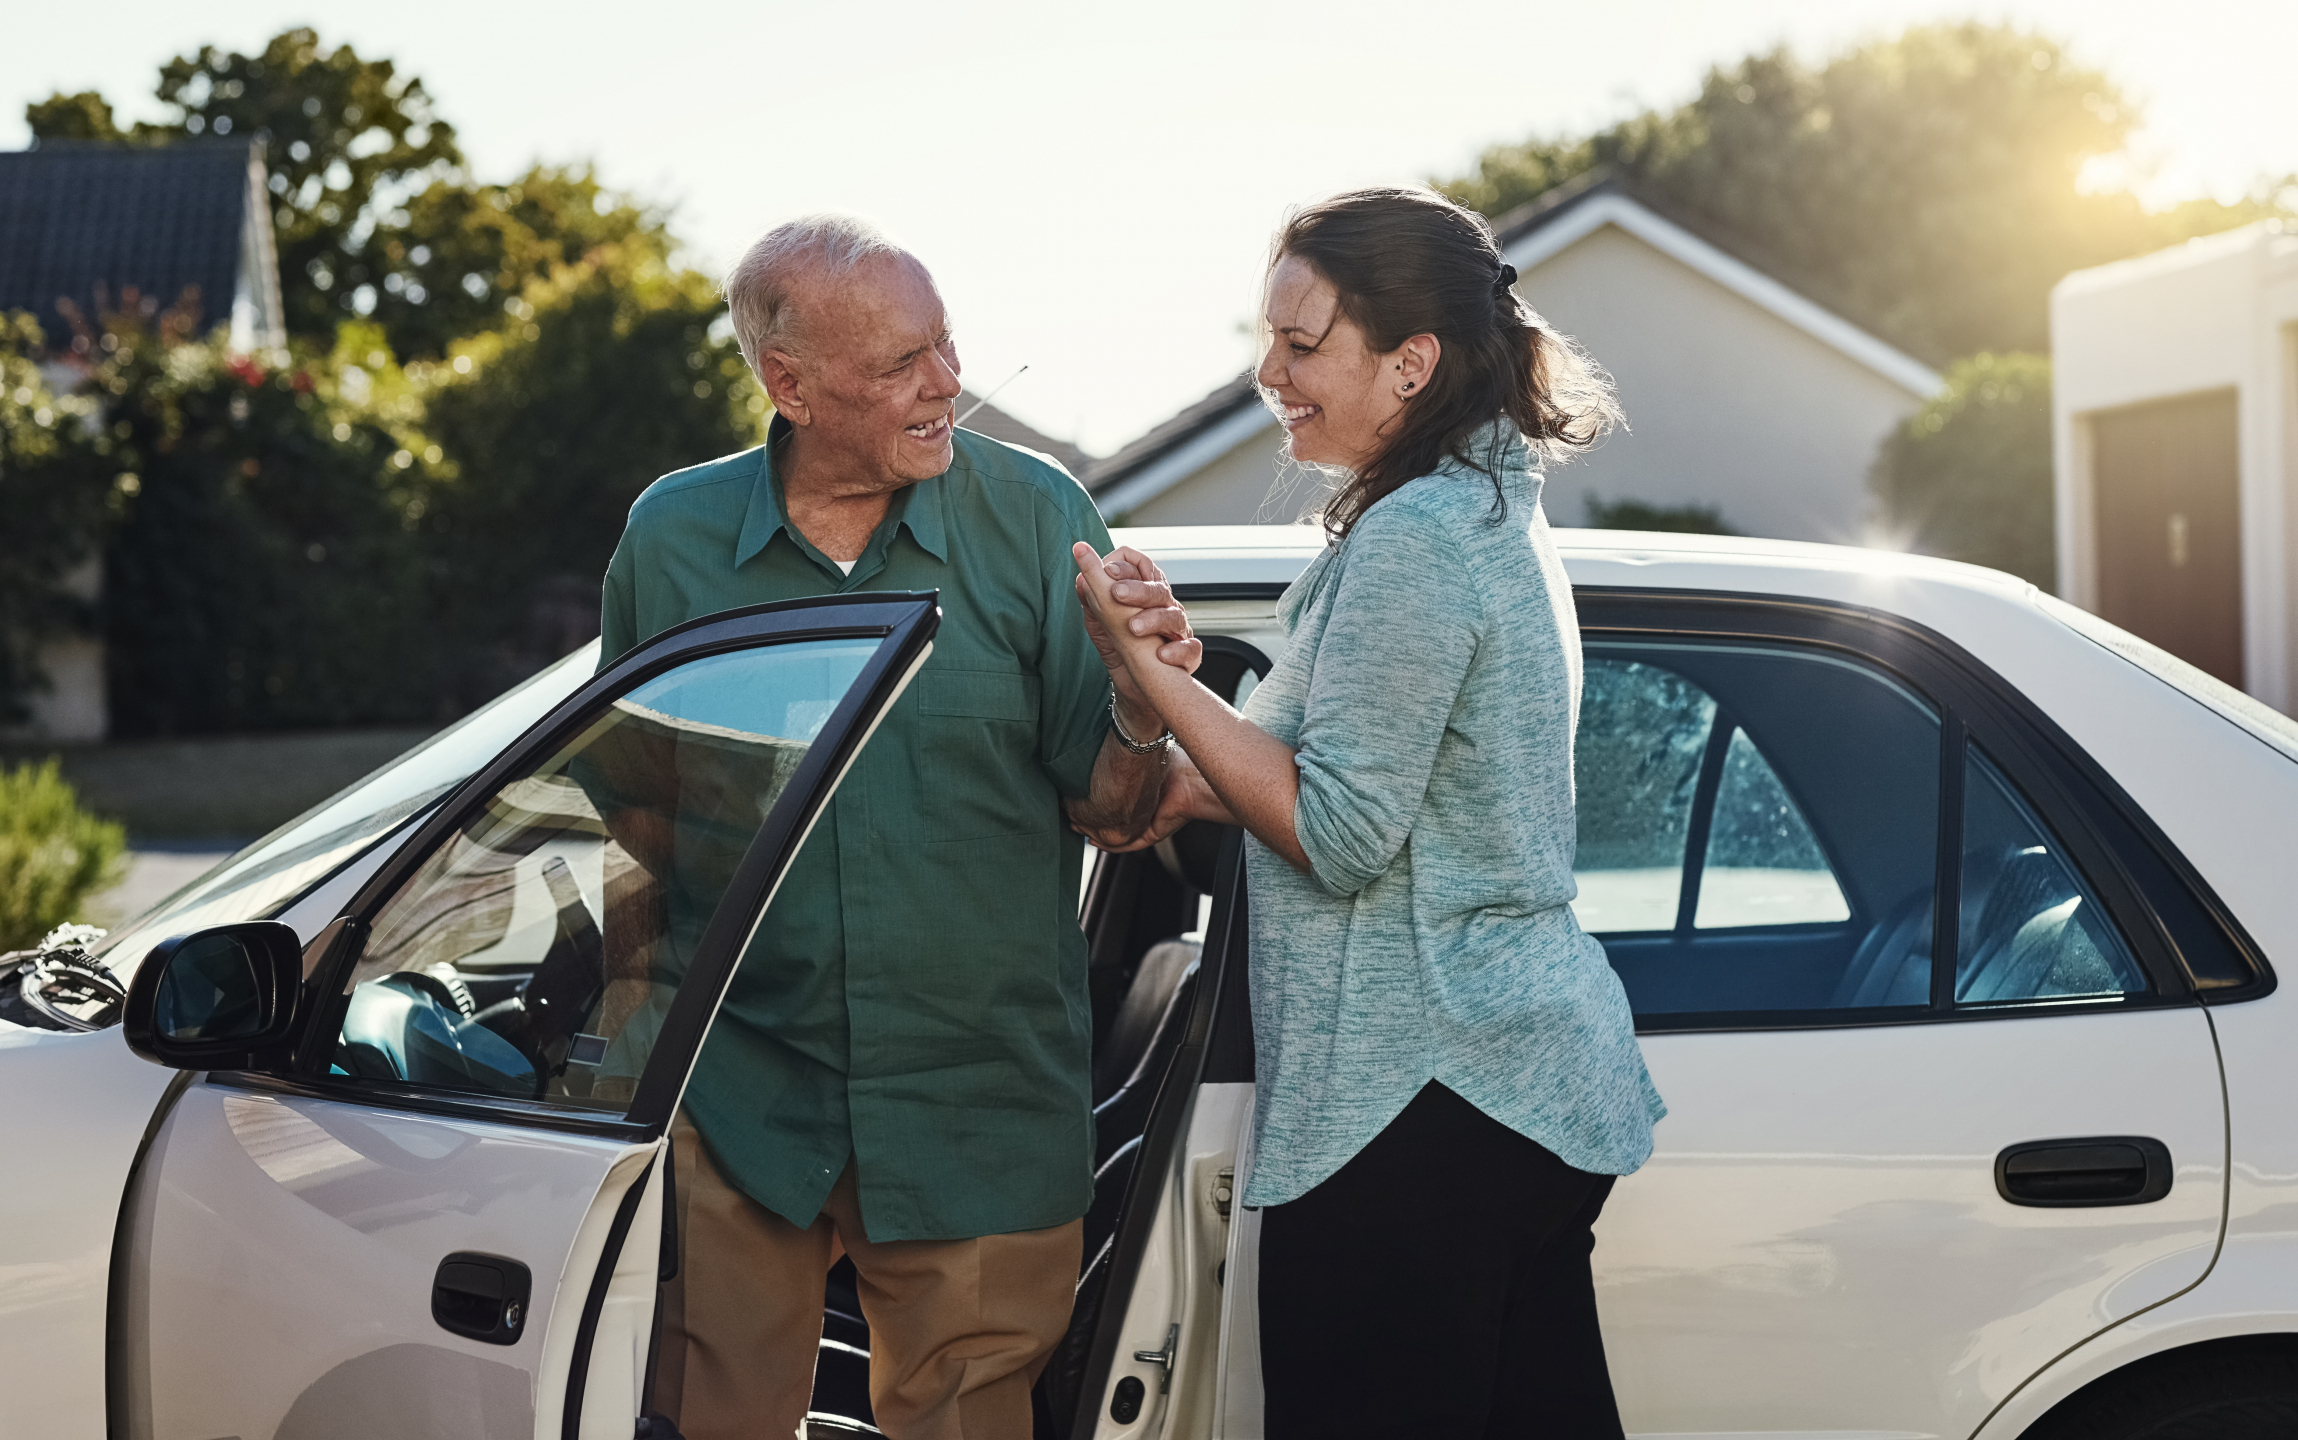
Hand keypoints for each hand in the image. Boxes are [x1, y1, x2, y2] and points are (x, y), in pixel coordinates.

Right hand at [1072, 749, 1231, 851]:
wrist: (1186, 773)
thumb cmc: (1162, 756)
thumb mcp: (1133, 756)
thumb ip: (1116, 758)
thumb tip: (1095, 749)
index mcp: (1138, 791)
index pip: (1112, 804)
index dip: (1092, 807)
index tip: (1074, 804)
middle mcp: (1142, 808)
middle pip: (1111, 823)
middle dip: (1089, 823)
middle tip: (1071, 819)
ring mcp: (1146, 822)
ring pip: (1116, 837)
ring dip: (1095, 834)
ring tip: (1076, 827)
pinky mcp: (1150, 833)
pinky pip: (1127, 845)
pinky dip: (1108, 845)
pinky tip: (1093, 838)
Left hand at [1073, 543, 1200, 676]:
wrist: (1133, 682)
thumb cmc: (1121, 645)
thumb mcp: (1100, 621)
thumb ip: (1092, 598)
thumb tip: (1081, 578)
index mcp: (1146, 594)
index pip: (1144, 569)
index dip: (1126, 567)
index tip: (1108, 571)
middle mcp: (1165, 607)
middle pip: (1159, 590)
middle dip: (1137, 590)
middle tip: (1116, 593)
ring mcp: (1178, 630)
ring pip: (1175, 616)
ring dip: (1154, 619)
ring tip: (1134, 628)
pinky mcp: (1188, 654)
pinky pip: (1190, 649)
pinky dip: (1178, 651)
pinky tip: (1162, 654)